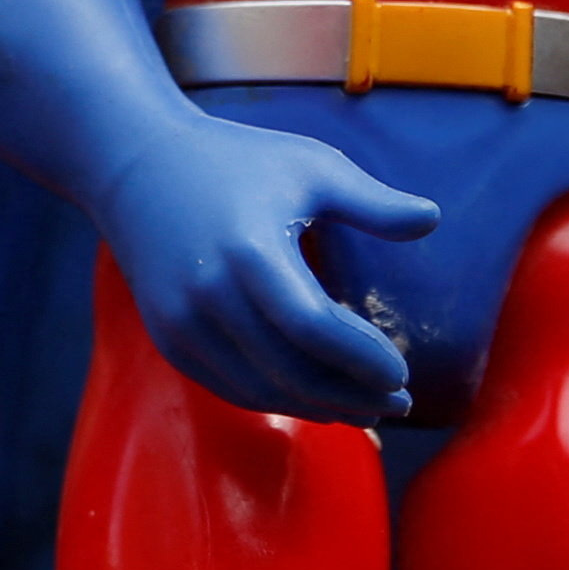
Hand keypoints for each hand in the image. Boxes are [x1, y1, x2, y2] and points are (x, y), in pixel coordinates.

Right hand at [92, 116, 438, 426]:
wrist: (135, 165)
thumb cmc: (233, 160)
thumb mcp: (309, 165)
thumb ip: (370, 201)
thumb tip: (433, 219)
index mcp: (249, 251)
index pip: (314, 327)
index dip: (361, 360)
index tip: (401, 373)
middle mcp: (208, 296)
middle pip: (290, 370)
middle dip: (351, 395)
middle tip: (399, 402)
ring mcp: (182, 324)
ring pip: (261, 390)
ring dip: (319, 407)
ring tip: (368, 409)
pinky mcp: (170, 339)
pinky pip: (230, 386)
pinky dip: (278, 400)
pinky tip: (318, 400)